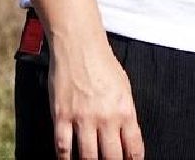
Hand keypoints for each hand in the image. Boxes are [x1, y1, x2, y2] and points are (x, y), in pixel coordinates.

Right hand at [49, 38, 143, 158]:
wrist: (80, 47)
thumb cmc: (104, 66)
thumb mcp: (125, 88)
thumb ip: (125, 113)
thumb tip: (127, 137)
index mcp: (125, 110)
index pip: (133, 147)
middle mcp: (105, 118)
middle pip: (111, 157)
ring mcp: (82, 118)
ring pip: (87, 157)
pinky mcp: (61, 116)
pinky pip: (63, 147)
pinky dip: (65, 159)